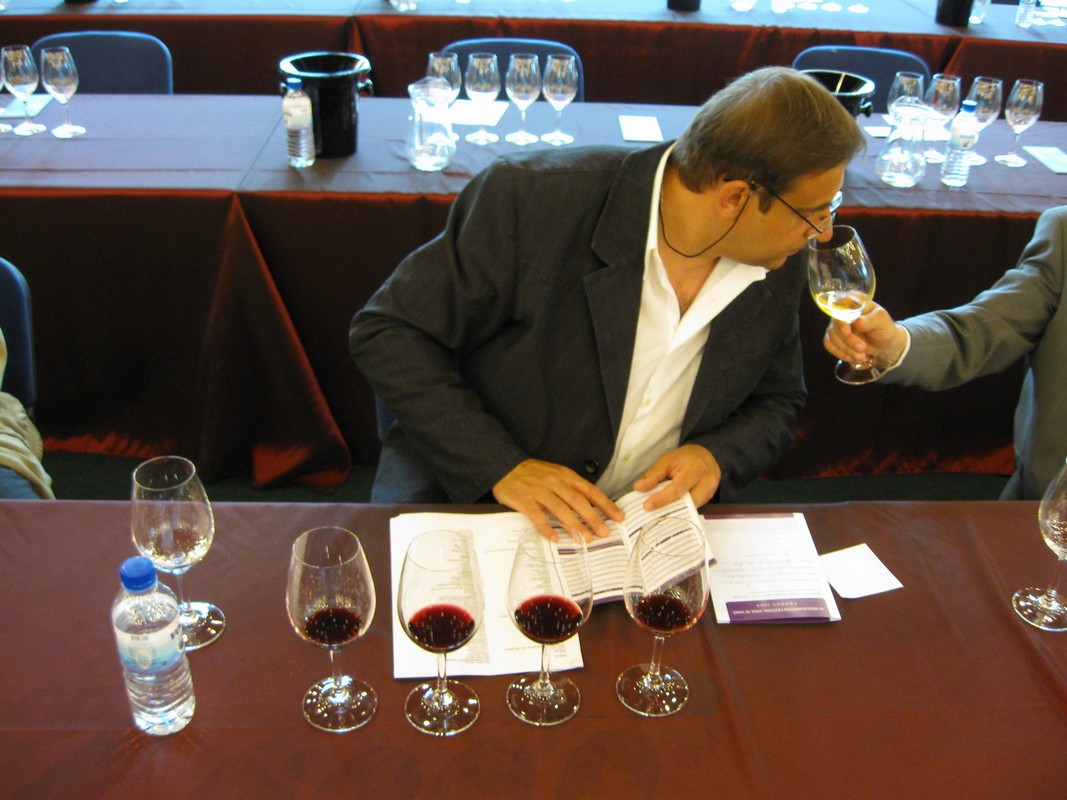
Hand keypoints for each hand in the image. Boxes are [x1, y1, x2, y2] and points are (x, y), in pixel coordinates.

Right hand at [493, 459, 623, 541]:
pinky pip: (536, 516)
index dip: (606, 504)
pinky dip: (546, 528)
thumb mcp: (557, 474)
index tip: (618, 517)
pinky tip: (555, 539)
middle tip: (604, 532)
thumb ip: (572, 488)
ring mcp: (539, 491)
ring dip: (574, 525)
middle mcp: (554, 482)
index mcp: (566, 475)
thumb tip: (593, 507)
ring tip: (585, 539)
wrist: (506, 467)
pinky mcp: (524, 500)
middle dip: (593, 517)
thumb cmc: (535, 474)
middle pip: (578, 501)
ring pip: (559, 509)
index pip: (590, 490)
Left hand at [632, 444, 720, 510]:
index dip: (662, 499)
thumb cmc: (684, 458)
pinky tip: (669, 511)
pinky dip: (680, 511)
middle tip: (650, 514)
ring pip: (690, 509)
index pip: (678, 488)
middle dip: (668, 509)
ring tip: (657, 513)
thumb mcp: (667, 460)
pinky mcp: (709, 499)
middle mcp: (707, 482)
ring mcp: (710, 492)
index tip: (647, 506)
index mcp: (696, 468)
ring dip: (674, 512)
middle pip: (686, 502)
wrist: (705, 456)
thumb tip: (638, 488)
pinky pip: (693, 509)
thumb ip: (653, 474)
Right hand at [823, 302, 907, 370]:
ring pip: (832, 336)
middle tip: (862, 348)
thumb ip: (871, 319)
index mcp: (854, 301)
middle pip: (836, 325)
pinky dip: (840, 353)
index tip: (847, 332)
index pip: (840, 306)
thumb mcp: (882, 320)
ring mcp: (836, 325)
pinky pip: (829, 344)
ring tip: (861, 356)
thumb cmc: (884, 328)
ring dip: (846, 349)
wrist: (884, 344)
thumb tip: (858, 322)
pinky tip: (852, 357)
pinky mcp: (833, 337)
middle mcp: (842, 311)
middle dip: (848, 340)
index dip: (841, 320)